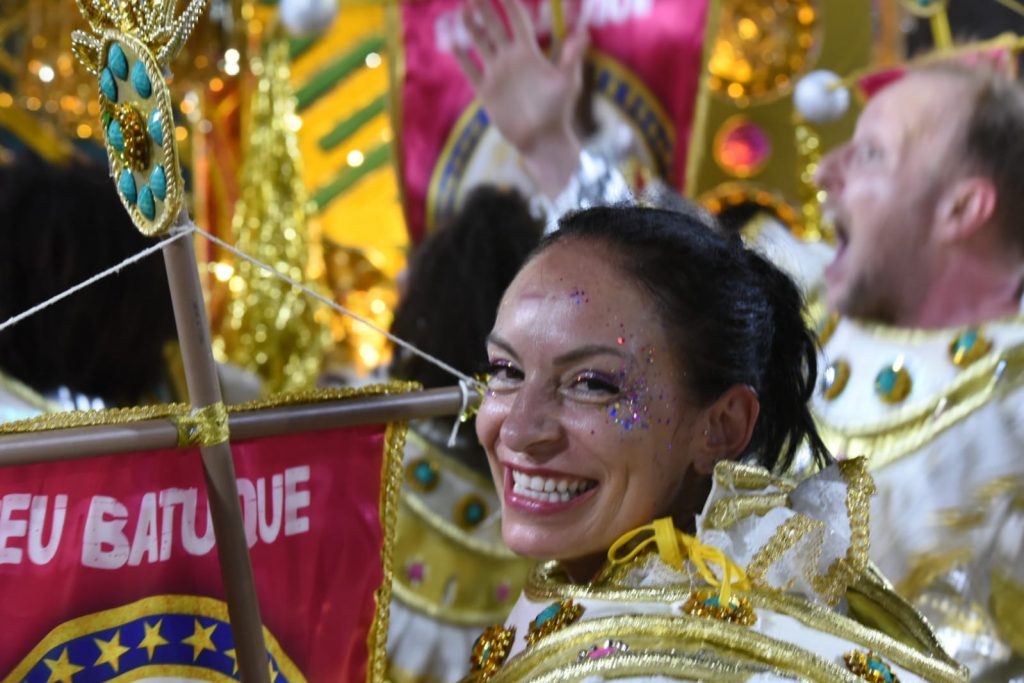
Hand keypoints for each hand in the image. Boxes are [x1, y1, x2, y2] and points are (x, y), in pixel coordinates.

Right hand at [455, 0, 587, 192]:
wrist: (543, 139)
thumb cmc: (559, 111)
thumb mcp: (568, 82)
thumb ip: (572, 57)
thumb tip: (583, 32)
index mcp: (529, 53)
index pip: (518, 20)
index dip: (509, 3)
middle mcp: (511, 59)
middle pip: (495, 27)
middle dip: (485, 8)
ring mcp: (497, 74)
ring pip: (480, 44)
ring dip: (471, 27)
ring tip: (462, 9)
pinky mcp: (486, 91)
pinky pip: (471, 71)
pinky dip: (462, 58)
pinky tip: (453, 44)